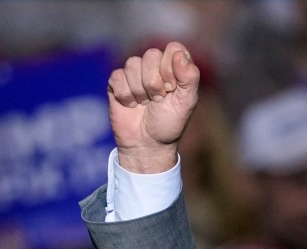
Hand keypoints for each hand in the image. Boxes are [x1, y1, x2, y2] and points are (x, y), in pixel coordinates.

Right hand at [107, 41, 199, 172]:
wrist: (147, 144)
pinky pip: (117, 76)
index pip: (173, 48)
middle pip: (151, 54)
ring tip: (145, 104)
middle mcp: (154, 66)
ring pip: (132, 64)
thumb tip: (179, 54)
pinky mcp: (117, 82)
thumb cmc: (169, 123)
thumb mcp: (186, 102)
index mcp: (175, 68)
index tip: (172, 88)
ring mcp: (134, 73)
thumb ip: (189, 77)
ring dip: (140, 91)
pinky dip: (125, 95)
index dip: (171, 67)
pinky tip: (131, 105)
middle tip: (158, 99)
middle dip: (155, 82)